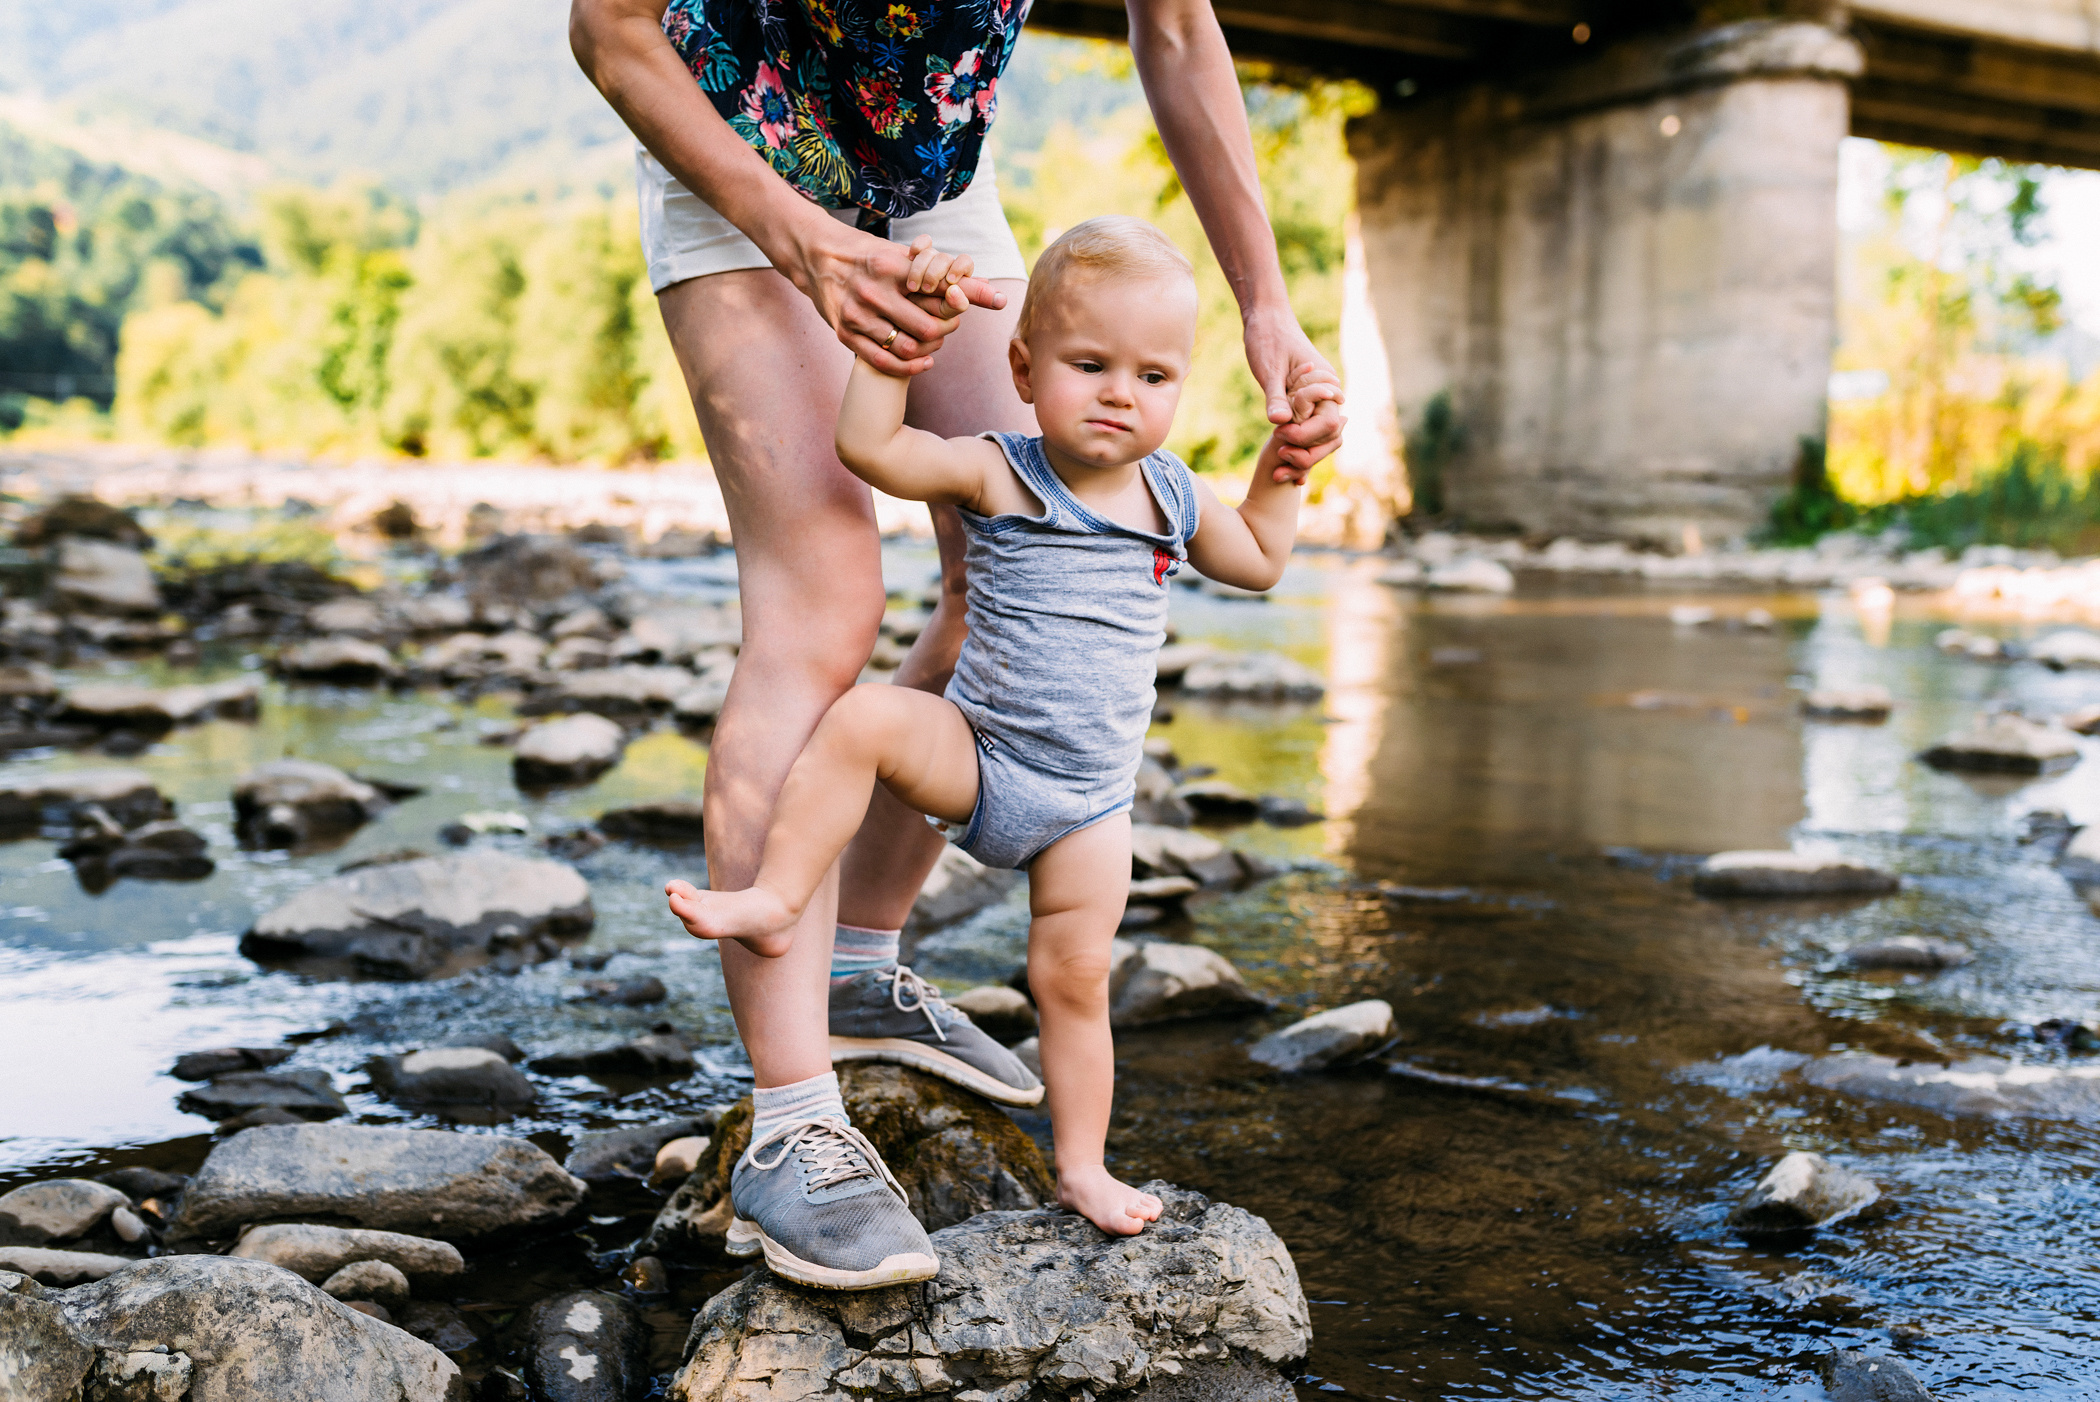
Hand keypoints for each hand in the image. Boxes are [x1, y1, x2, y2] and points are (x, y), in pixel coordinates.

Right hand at [782, 216, 1006, 375]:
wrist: (816, 257)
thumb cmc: (868, 255)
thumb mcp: (900, 255)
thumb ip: (942, 270)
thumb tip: (991, 289)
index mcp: (890, 266)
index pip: (938, 291)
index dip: (961, 303)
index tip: (967, 306)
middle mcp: (872, 292)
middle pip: (926, 327)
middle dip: (945, 329)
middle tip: (949, 325)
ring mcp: (856, 315)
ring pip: (906, 348)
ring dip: (928, 349)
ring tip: (934, 341)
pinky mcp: (844, 334)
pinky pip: (884, 362)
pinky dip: (910, 367)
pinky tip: (924, 362)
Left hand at [1243, 303, 1344, 480]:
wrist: (1265, 319)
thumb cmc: (1268, 338)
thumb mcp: (1269, 368)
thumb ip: (1275, 396)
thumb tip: (1279, 423)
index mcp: (1326, 384)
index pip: (1329, 423)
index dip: (1306, 436)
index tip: (1280, 437)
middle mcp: (1327, 396)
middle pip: (1329, 437)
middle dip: (1306, 454)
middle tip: (1278, 462)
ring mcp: (1316, 403)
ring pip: (1319, 440)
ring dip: (1302, 457)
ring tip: (1276, 473)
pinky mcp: (1302, 407)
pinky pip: (1306, 434)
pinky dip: (1296, 451)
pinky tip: (1282, 471)